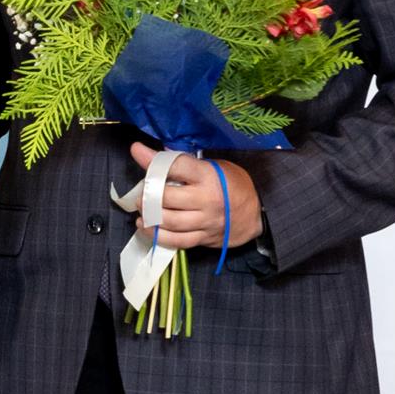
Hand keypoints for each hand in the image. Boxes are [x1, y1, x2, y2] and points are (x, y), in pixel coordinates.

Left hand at [129, 143, 260, 251]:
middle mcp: (206, 199)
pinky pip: (176, 241)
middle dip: (148, 194)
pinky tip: (147, 228)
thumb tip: (155, 157)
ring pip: (169, 221)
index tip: (138, 152)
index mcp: (209, 176)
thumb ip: (186, 164)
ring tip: (141, 210)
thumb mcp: (214, 166)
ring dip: (149, 216)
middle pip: (167, 197)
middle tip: (142, 191)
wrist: (257, 212)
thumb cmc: (232, 184)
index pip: (177, 166)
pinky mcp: (203, 238)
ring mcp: (205, 221)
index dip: (153, 160)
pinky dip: (157, 236)